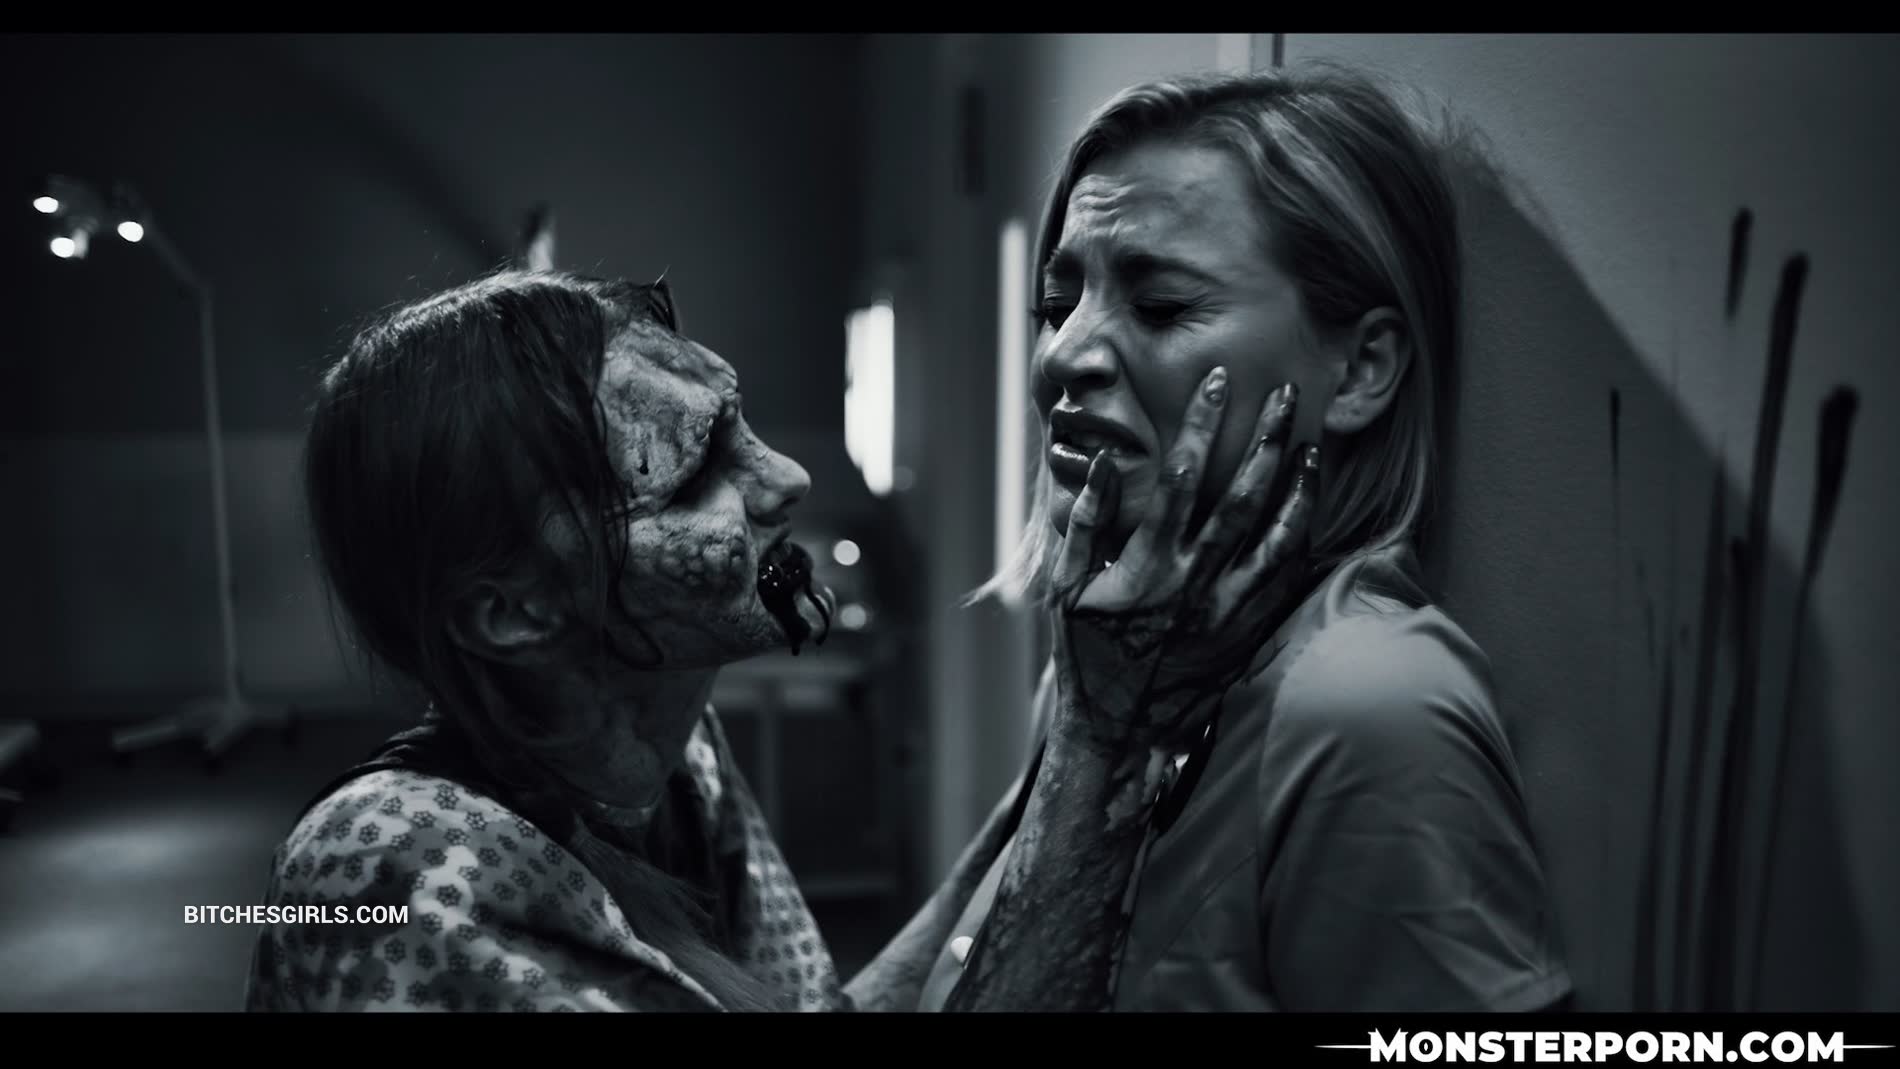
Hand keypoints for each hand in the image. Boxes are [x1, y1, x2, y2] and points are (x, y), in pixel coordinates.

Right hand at [1050, 366, 1318, 753]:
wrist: (1120, 730)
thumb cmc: (1087, 656)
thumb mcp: (1066, 592)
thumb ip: (1084, 526)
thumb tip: (1103, 464)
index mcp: (1150, 568)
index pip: (1182, 478)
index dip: (1201, 425)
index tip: (1218, 383)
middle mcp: (1196, 585)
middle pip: (1242, 499)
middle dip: (1264, 441)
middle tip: (1284, 394)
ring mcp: (1229, 612)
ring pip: (1278, 539)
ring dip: (1297, 488)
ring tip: (1311, 446)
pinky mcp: (1248, 633)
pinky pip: (1287, 581)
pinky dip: (1303, 541)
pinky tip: (1311, 510)